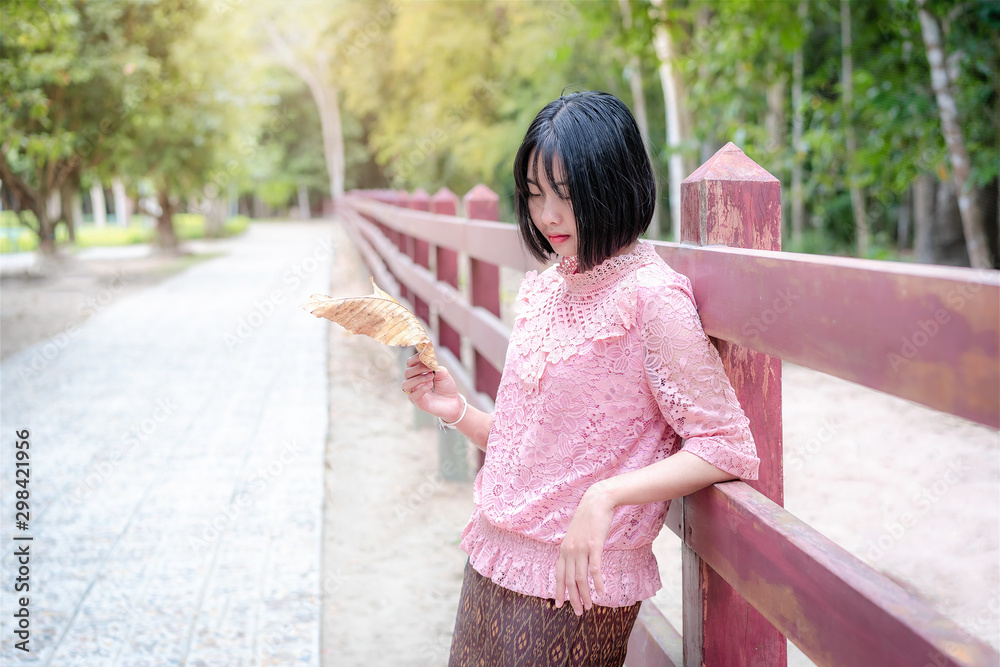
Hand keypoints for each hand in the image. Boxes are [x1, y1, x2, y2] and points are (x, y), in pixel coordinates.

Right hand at [401, 353, 463, 422]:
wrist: (453, 402)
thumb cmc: (446, 386)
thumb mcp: (443, 373)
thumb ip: (435, 366)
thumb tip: (428, 361)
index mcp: (417, 373)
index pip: (410, 363)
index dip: (415, 358)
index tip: (424, 355)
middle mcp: (413, 382)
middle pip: (407, 372)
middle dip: (419, 368)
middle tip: (431, 368)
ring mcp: (414, 393)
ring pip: (406, 384)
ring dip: (418, 378)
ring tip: (431, 377)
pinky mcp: (417, 402)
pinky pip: (413, 395)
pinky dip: (421, 388)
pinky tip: (430, 385)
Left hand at [555, 483, 614, 615]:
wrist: (596, 502)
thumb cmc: (588, 520)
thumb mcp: (575, 536)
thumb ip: (573, 550)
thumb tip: (574, 564)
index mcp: (564, 550)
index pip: (559, 575)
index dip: (559, 591)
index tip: (559, 605)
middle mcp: (570, 551)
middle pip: (569, 581)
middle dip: (573, 599)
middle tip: (578, 612)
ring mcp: (581, 549)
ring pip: (581, 578)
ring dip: (585, 595)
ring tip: (589, 606)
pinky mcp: (594, 546)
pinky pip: (594, 569)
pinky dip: (597, 583)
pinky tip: (601, 592)